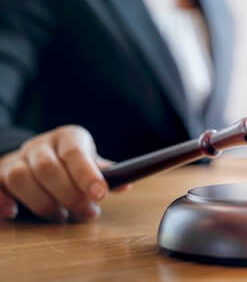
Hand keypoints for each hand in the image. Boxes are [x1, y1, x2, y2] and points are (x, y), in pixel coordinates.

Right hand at [0, 125, 125, 221]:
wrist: (38, 155)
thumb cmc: (71, 163)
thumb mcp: (90, 161)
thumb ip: (104, 173)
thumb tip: (126, 184)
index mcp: (68, 137)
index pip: (75, 153)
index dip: (87, 175)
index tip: (101, 195)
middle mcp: (40, 145)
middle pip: (48, 168)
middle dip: (68, 195)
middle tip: (87, 212)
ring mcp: (17, 159)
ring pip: (20, 177)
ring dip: (42, 202)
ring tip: (60, 216)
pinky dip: (3, 201)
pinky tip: (15, 212)